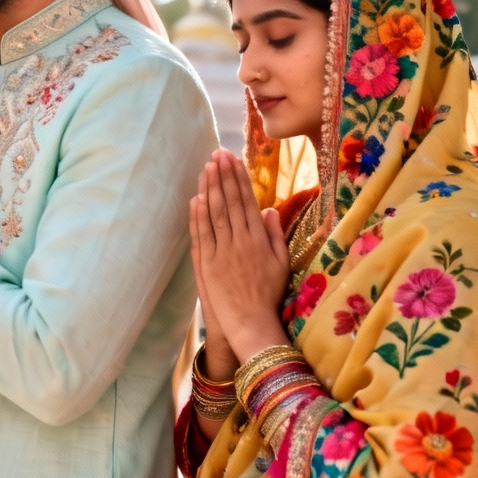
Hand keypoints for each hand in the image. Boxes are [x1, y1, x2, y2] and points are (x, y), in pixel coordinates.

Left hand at [192, 150, 290, 363]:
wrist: (251, 322)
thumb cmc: (269, 294)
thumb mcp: (282, 263)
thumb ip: (275, 234)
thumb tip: (268, 209)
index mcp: (259, 239)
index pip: (246, 201)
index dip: (239, 179)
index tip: (233, 160)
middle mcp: (239, 241)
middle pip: (229, 202)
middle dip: (223, 176)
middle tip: (217, 154)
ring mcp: (221, 251)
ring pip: (214, 214)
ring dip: (209, 189)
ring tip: (206, 168)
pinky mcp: (207, 264)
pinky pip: (202, 235)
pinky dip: (198, 215)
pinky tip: (196, 198)